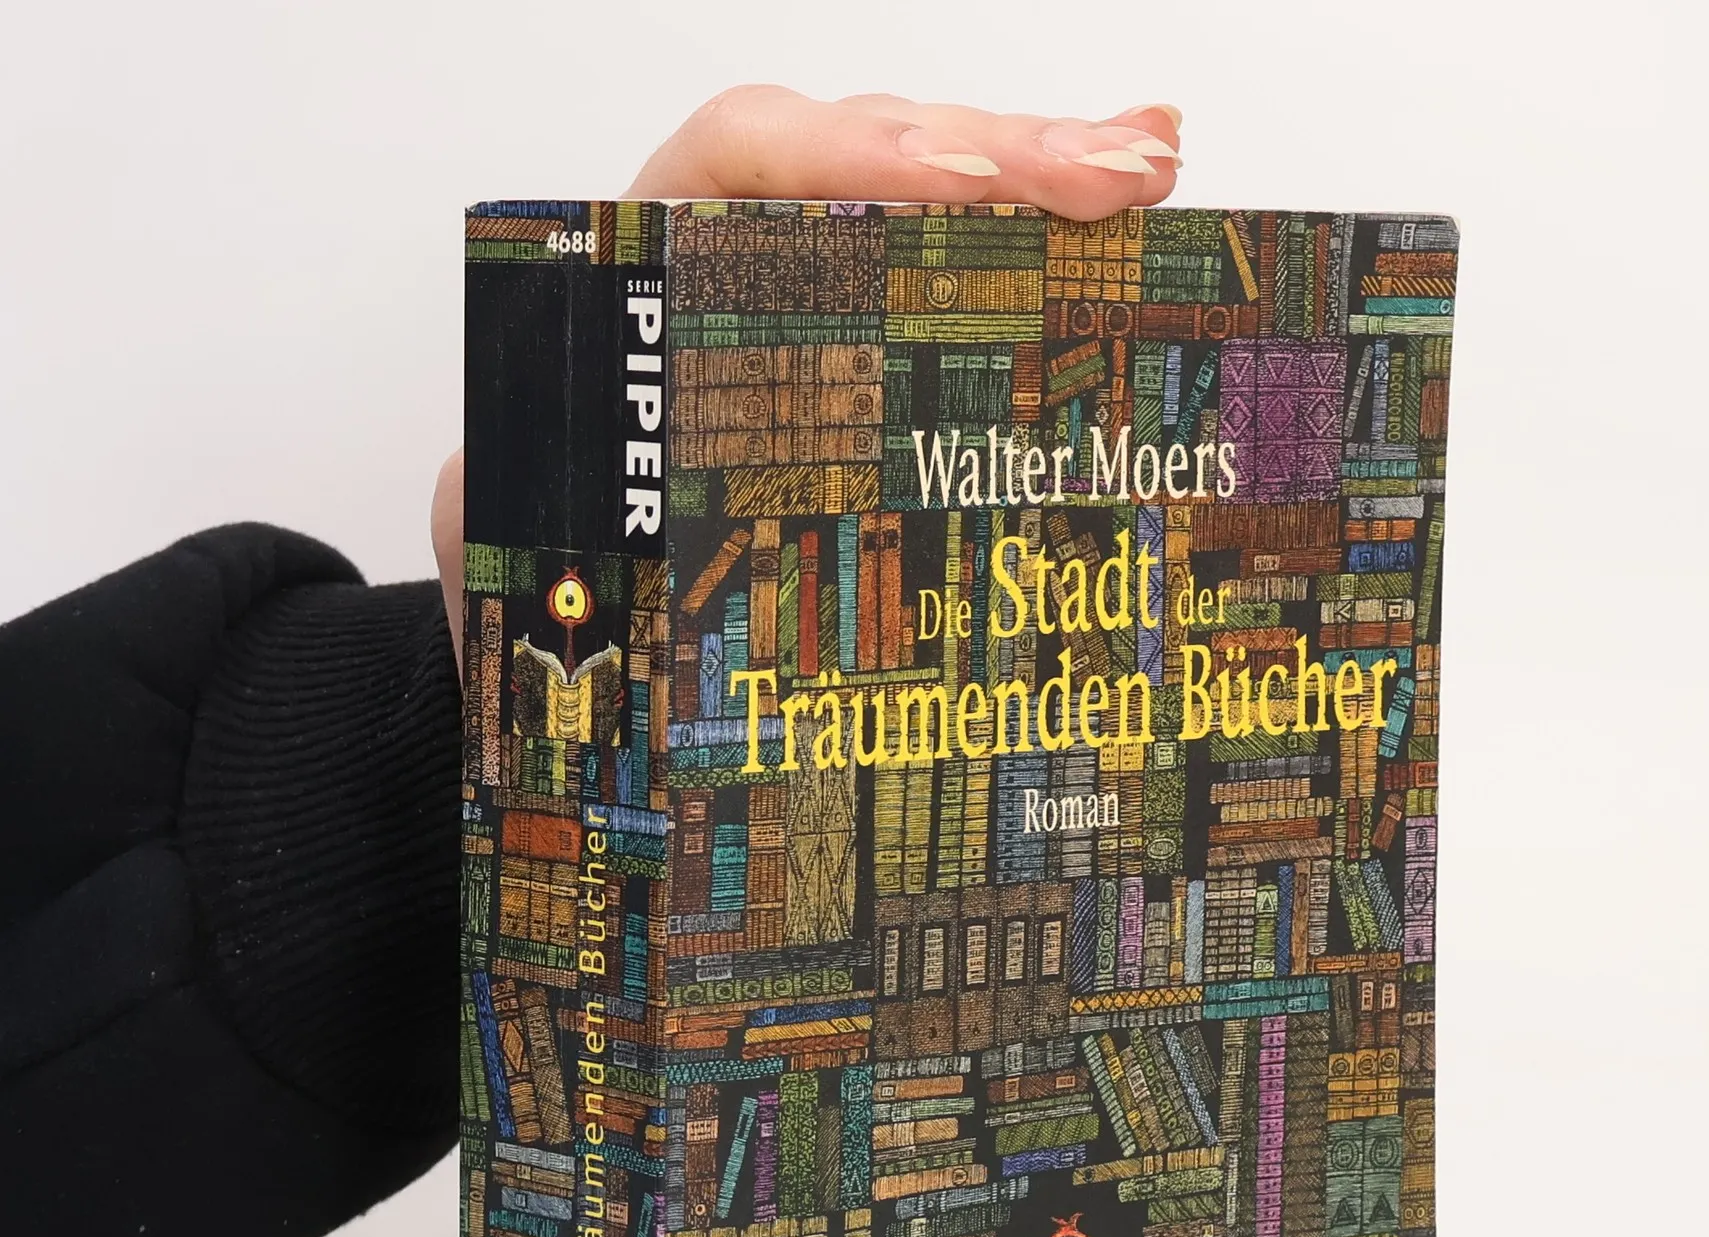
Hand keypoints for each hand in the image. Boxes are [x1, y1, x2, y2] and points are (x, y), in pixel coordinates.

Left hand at [431, 87, 1184, 640]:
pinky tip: (1135, 208)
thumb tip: (528, 543)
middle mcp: (737, 241)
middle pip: (869, 151)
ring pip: (931, 190)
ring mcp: (815, 276)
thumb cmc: (544, 527)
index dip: (850, 156)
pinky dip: (1046, 233)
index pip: (743, 155)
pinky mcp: (873, 326)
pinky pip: (959, 260)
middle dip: (999, 153)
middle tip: (1121, 171)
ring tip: (1153, 169)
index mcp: (643, 260)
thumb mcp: (507, 518)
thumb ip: (508, 508)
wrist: (563, 564)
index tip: (951, 185)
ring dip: (1048, 174)